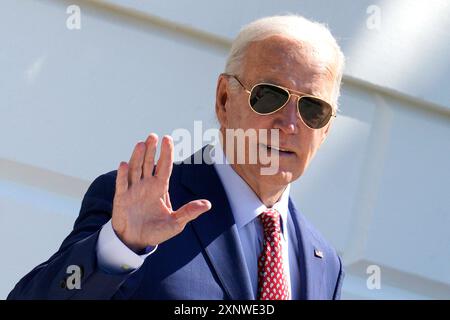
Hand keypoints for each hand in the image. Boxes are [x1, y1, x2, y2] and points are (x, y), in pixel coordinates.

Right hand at [111, 134, 210, 251]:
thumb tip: (208, 204)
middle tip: (153, 136)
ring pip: (135, 169)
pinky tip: (124, 164)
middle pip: (149, 163)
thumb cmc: (156, 231)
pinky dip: (122, 175)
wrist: (137, 242)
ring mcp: (133, 190)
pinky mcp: (121, 199)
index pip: (164, 166)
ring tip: (141, 144)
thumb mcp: (176, 223)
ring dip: (138, 157)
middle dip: (151, 150)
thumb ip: (189, 212)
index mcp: (159, 188)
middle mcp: (146, 185)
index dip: (166, 153)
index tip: (167, 139)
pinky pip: (122, 185)